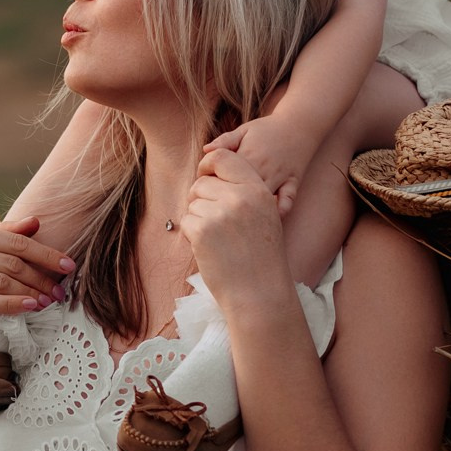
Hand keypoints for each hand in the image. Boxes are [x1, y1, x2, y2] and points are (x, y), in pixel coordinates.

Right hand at [0, 215, 75, 326]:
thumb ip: (0, 234)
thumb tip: (36, 222)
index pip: (16, 241)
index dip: (46, 254)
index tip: (69, 265)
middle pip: (13, 263)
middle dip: (43, 278)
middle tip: (62, 291)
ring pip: (4, 281)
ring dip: (32, 292)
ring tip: (50, 302)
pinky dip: (13, 305)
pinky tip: (30, 308)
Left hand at [181, 148, 295, 298]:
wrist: (260, 292)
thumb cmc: (261, 256)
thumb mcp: (264, 214)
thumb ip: (242, 192)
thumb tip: (208, 173)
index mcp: (258, 190)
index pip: (223, 157)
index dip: (208, 165)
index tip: (205, 176)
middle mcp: (240, 197)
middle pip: (202, 182)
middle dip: (201, 199)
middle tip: (215, 223)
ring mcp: (220, 213)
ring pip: (193, 202)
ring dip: (198, 219)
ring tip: (219, 240)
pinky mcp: (203, 230)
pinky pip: (186, 221)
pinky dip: (193, 235)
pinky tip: (211, 249)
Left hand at [204, 113, 322, 213]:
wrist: (299, 125)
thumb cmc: (266, 129)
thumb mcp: (244, 130)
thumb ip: (224, 141)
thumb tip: (205, 151)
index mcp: (248, 156)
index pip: (225, 175)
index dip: (213, 184)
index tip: (205, 189)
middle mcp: (264, 169)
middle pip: (242, 190)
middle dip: (228, 200)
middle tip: (218, 206)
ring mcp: (280, 177)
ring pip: (262, 199)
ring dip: (250, 208)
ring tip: (237, 215)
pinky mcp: (293, 183)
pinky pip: (287, 202)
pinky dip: (278, 212)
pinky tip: (266, 219)